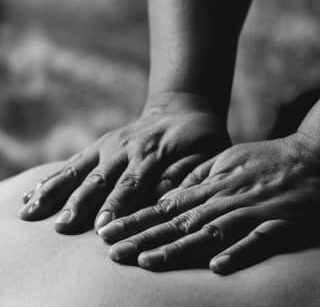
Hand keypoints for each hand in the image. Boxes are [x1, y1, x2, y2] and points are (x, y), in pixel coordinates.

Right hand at [19, 92, 229, 233]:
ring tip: (33, 211)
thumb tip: (174, 200)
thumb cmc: (199, 138)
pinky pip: (74, 163)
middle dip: (81, 203)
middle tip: (63, 226)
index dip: (118, 205)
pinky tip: (34, 196)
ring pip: (80, 170)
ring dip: (58, 192)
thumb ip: (192, 175)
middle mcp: (128, 148)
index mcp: (155, 152)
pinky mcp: (100, 145)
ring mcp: (111, 145)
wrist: (181, 109)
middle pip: (102, 179)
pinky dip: (53, 179)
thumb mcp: (209, 153)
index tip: (101, 228)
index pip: (134, 183)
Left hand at [99, 133, 319, 272]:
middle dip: (143, 238)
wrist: (306, 157)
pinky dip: (238, 253)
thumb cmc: (261, 161)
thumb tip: (170, 191)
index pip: (164, 205)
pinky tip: (217, 267)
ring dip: (178, 248)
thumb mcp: (223, 161)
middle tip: (112, 251)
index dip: (136, 220)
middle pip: (177, 222)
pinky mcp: (278, 223)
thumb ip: (196, 177)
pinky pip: (257, 241)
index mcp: (209, 186)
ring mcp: (250, 212)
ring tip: (146, 261)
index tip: (109, 232)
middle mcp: (223, 200)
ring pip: (208, 232)